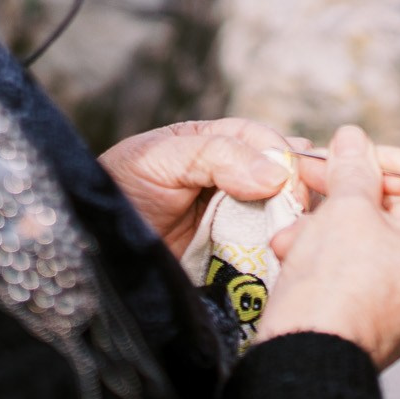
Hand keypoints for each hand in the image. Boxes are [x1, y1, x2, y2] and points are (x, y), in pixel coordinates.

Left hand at [99, 116, 297, 257]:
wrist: (96, 249)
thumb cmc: (121, 190)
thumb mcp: (161, 159)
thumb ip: (216, 154)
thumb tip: (276, 174)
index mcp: (220, 143)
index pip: (266, 142)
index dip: (283, 160)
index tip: (288, 188)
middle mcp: (236, 178)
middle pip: (286, 177)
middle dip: (301, 191)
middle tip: (303, 215)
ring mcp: (238, 218)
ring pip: (285, 213)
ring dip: (298, 222)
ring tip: (299, 237)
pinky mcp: (236, 256)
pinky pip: (270, 250)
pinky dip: (284, 250)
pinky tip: (290, 256)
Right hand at [256, 126, 399, 368]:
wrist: (303, 365)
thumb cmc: (336, 290)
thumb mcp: (345, 213)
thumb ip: (354, 170)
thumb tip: (352, 140)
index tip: (364, 158)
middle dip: (354, 191)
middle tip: (318, 174)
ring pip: (374, 238)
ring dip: (330, 222)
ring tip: (294, 227)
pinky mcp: (376, 317)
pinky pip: (359, 268)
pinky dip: (327, 253)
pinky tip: (289, 251)